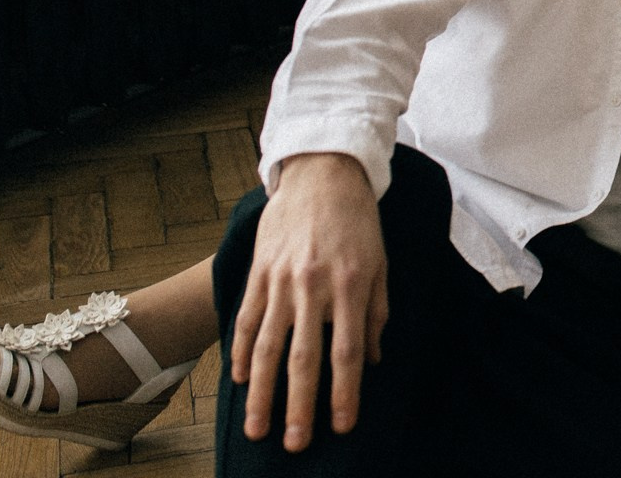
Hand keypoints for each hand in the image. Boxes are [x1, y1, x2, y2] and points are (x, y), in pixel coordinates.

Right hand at [230, 153, 387, 450]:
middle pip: (303, 358)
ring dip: (262, 393)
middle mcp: (313, 287)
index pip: (347, 352)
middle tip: (294, 444)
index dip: (345, 393)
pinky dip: (242, 353)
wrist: (323, 175)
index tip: (342, 426)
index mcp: (350, 286)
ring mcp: (281, 281)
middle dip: (298, 406)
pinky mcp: (258, 273)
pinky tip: (241, 381)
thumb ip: (375, 313)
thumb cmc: (359, 223)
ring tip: (257, 427)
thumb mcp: (380, 265)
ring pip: (267, 347)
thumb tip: (372, 360)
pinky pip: (247, 320)